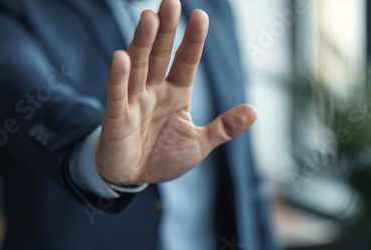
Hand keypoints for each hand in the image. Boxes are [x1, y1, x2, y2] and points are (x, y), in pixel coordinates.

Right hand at [96, 0, 256, 184]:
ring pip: (138, 67)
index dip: (193, 40)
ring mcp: (133, 101)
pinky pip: (117, 95)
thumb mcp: (199, 144)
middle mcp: (153, 91)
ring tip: (149, 17)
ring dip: (142, 43)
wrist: (133, 177)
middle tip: (170, 1)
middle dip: (165, 30)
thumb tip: (254, 110)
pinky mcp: (115, 117)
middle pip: (159, 55)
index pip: (185, 61)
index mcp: (176, 94)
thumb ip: (224, 128)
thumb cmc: (163, 158)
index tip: (200, 15)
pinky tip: (121, 58)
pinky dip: (118, 78)